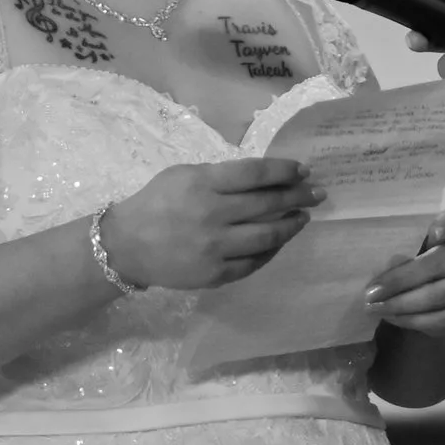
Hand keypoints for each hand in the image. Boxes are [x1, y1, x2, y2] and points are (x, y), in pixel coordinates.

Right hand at [100, 158, 318, 293]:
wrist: (126, 246)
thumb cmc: (156, 203)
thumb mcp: (184, 175)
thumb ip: (220, 176)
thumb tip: (263, 177)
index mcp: (204, 184)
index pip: (256, 174)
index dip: (284, 171)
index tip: (303, 170)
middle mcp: (213, 215)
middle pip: (267, 203)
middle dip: (298, 196)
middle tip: (318, 193)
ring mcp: (215, 248)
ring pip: (267, 236)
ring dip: (291, 225)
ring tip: (303, 217)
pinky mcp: (215, 274)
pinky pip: (254, 263)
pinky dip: (271, 251)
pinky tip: (279, 241)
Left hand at [366, 210, 444, 337]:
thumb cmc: (426, 262)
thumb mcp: (417, 247)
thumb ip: (406, 248)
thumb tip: (382, 267)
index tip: (434, 232)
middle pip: (436, 266)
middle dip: (399, 280)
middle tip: (370, 292)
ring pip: (438, 296)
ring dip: (402, 304)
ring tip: (375, 307)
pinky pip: (442, 319)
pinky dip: (414, 320)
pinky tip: (392, 317)